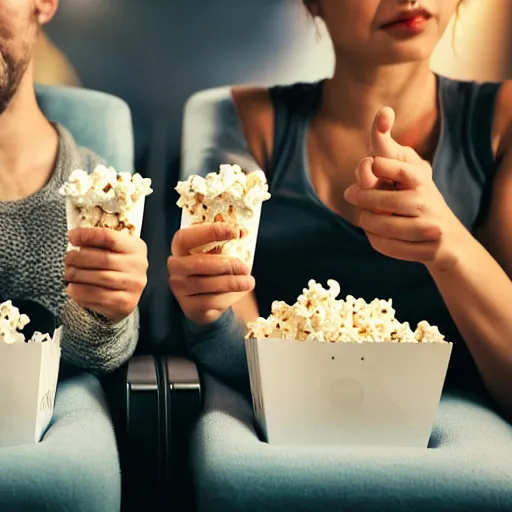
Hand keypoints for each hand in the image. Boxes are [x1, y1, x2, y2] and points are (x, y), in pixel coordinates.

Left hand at [64, 228, 147, 322]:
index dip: (87, 235)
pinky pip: (94, 295)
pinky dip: (77, 290)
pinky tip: (73, 287)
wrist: (128, 297)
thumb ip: (98, 244)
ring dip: (76, 274)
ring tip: (69, 273)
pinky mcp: (123, 303)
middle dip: (79, 257)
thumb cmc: (116, 269)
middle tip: (68, 258)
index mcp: (135, 247)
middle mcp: (138, 266)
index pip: (110, 237)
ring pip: (98, 277)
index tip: (72, 236)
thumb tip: (74, 238)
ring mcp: (132, 285)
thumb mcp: (115, 251)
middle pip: (103, 258)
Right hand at [168, 222, 254, 324]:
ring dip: (232, 282)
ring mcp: (180, 288)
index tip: (234, 232)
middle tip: (245, 267)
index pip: (187, 237)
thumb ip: (222, 246)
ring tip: (249, 282)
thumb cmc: (213, 271)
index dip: (209, 232)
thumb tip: (240, 235)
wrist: (207, 303)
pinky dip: (228, 296)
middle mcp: (175, 267)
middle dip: (226, 264)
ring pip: (207, 284)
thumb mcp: (215, 255)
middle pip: (199, 263)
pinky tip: (239, 292)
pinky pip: (211, 300)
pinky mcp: (190, 307)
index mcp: (180, 248)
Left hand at [344, 107, 465, 269]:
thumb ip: (385, 146)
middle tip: (350, 194)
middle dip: (363, 198)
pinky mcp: (427, 249)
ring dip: (367, 222)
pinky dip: (377, 241)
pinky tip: (375, 234)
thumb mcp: (402, 165)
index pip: (395, 167)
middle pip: (385, 200)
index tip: (369, 165)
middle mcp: (427, 199)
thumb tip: (383, 112)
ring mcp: (430, 225)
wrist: (443, 237)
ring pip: (384, 226)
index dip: (376, 166)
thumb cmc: (413, 193)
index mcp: (420, 176)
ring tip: (362, 216)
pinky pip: (389, 246)